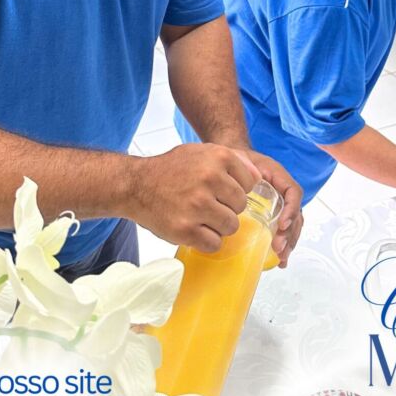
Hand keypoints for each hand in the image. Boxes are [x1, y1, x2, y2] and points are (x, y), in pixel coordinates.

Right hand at [129, 143, 258, 252]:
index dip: (236, 189)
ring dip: (219, 226)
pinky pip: (214, 243)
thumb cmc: (171, 169)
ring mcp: (198, 205)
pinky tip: (195, 230)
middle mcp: (210, 179)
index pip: (249, 183)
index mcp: (217, 158)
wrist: (136, 185)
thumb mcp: (201, 152)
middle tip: (208, 205)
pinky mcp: (186, 229)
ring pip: (231, 226)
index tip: (220, 191)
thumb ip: (233, 160)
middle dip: (227, 208)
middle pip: (241, 206)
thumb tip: (259, 178)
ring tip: (202, 218)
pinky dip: (207, 240)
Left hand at [242, 149, 303, 265]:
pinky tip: (280, 260)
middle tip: (279, 248)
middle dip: (290, 233)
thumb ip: (243, 168)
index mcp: (279, 176)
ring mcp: (281, 203)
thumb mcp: (241, 160)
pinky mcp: (275, 213)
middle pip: (296, 213)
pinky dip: (285, 244)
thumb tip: (247, 184)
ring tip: (282, 258)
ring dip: (289, 242)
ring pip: (293, 224)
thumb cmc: (239, 160)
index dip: (290, 210)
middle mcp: (284, 190)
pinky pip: (285, 229)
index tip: (281, 224)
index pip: (293, 193)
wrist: (236, 159)